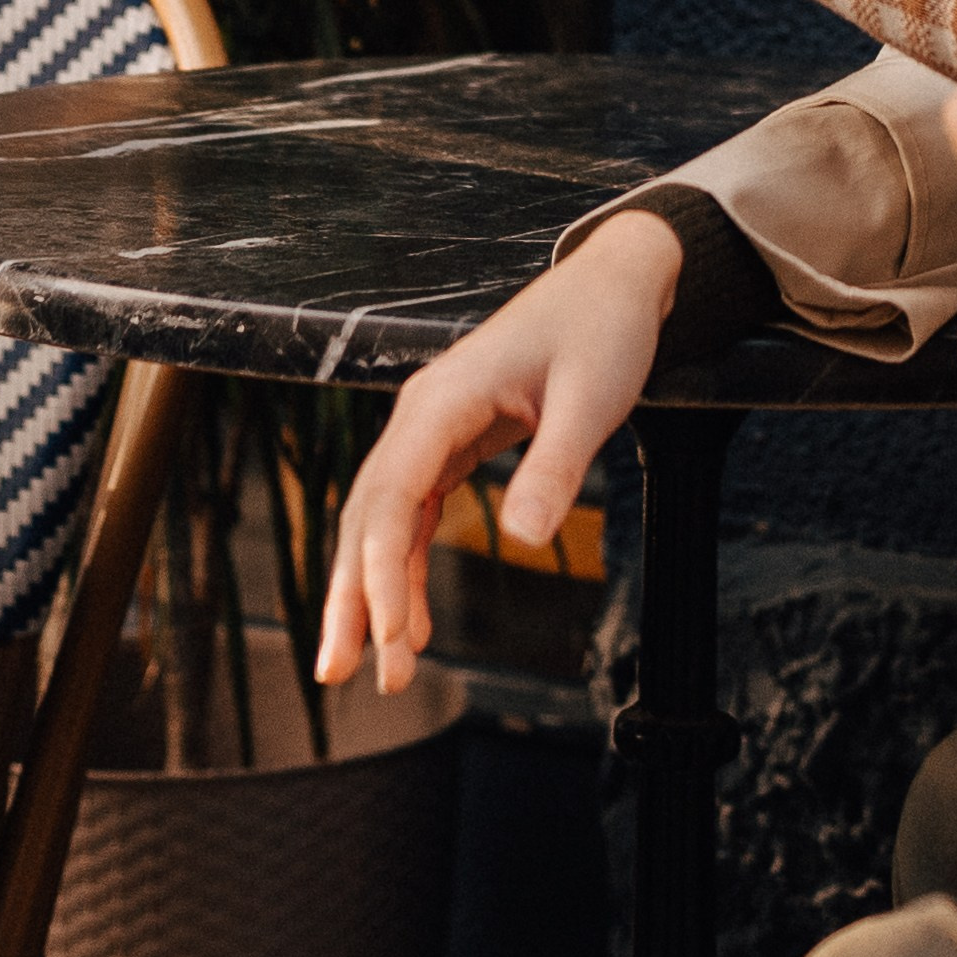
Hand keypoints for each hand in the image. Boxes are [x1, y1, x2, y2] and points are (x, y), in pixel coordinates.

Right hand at [316, 209, 682, 692]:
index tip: (390, 637)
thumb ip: (555, 468)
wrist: (613, 283)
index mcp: (438, 401)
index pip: (388, 496)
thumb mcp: (591, 399)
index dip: (380, 571)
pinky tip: (412, 620)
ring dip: (373, 593)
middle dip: (352, 597)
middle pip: (365, 515)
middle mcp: (419, 416)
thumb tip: (521, 536)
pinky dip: (405, 567)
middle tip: (343, 673)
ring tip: (375, 668)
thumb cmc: (601, 329)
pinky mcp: (452, 442)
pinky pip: (413, 514)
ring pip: (382, 521)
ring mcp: (430, 430)